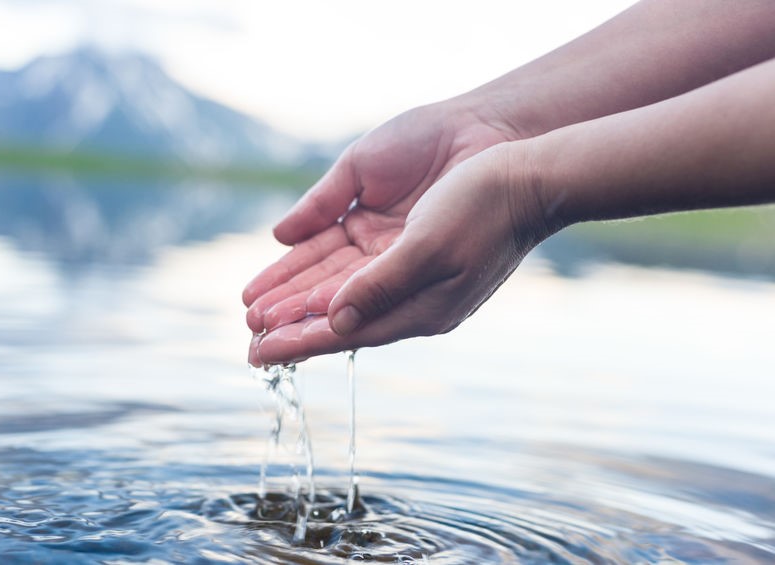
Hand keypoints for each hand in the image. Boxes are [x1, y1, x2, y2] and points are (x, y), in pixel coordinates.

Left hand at [245, 142, 551, 364]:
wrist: (527, 171)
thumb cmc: (484, 208)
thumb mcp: (429, 248)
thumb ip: (380, 287)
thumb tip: (336, 321)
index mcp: (420, 308)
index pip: (347, 331)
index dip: (301, 342)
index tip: (260, 355)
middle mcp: (408, 292)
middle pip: (337, 314)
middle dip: (291, 326)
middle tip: (249, 343)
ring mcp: (405, 264)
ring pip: (338, 287)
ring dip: (297, 298)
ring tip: (258, 312)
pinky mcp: (403, 238)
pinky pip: (349, 258)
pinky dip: (318, 267)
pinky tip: (295, 274)